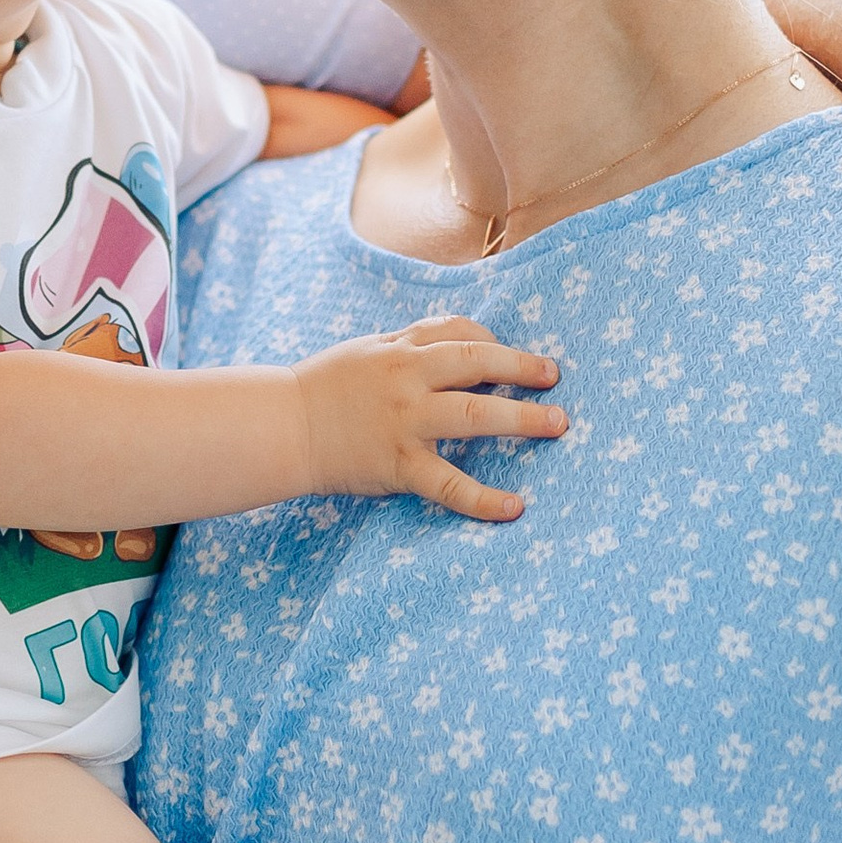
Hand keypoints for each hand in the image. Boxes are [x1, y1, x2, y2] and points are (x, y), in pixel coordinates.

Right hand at [294, 318, 565, 519]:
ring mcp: (405, 424)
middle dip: (522, 367)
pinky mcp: (399, 465)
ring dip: (522, 418)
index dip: (494, 343)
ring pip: (474, 415)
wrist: (283, 428)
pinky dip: (483, 499)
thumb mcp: (367, 350)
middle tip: (554, 379)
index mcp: (400, 349)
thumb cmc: (325, 387)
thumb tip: (464, 339)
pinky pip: (448, 484)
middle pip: (477, 363)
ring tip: (558, 425)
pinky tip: (514, 508)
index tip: (512, 360)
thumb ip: (413, 343)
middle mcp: (408, 381)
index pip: (460, 333)